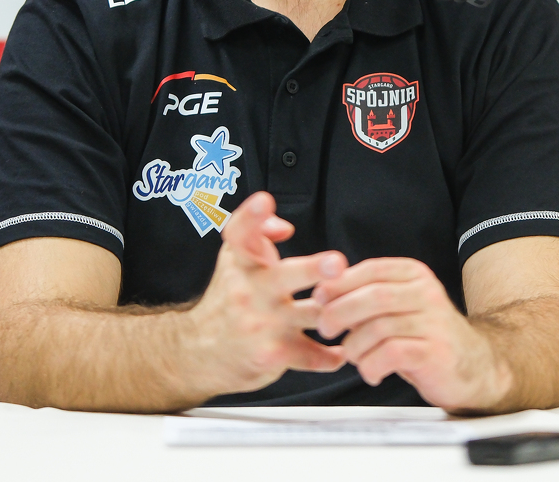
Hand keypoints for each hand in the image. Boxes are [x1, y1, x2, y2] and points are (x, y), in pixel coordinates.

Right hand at [188, 192, 347, 395]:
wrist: (199, 353)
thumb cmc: (229, 298)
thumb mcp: (235, 260)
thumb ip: (258, 232)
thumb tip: (284, 225)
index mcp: (241, 264)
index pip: (240, 235)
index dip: (252, 217)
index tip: (264, 201)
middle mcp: (249, 292)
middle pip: (283, 276)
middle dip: (313, 269)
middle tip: (337, 263)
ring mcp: (262, 325)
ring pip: (307, 315)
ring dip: (336, 314)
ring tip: (359, 310)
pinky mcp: (273, 355)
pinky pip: (311, 355)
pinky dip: (330, 357)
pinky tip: (343, 353)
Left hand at [311, 258, 509, 411]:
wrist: (473, 367)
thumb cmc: (424, 336)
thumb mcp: (399, 306)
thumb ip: (368, 296)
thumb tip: (323, 292)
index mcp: (414, 275)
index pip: (371, 269)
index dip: (340, 283)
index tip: (319, 298)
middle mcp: (426, 293)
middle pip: (372, 297)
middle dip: (339, 313)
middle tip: (326, 329)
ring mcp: (433, 323)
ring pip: (377, 328)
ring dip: (354, 347)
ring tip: (354, 357)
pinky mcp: (435, 352)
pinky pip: (390, 354)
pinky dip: (371, 366)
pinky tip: (372, 373)